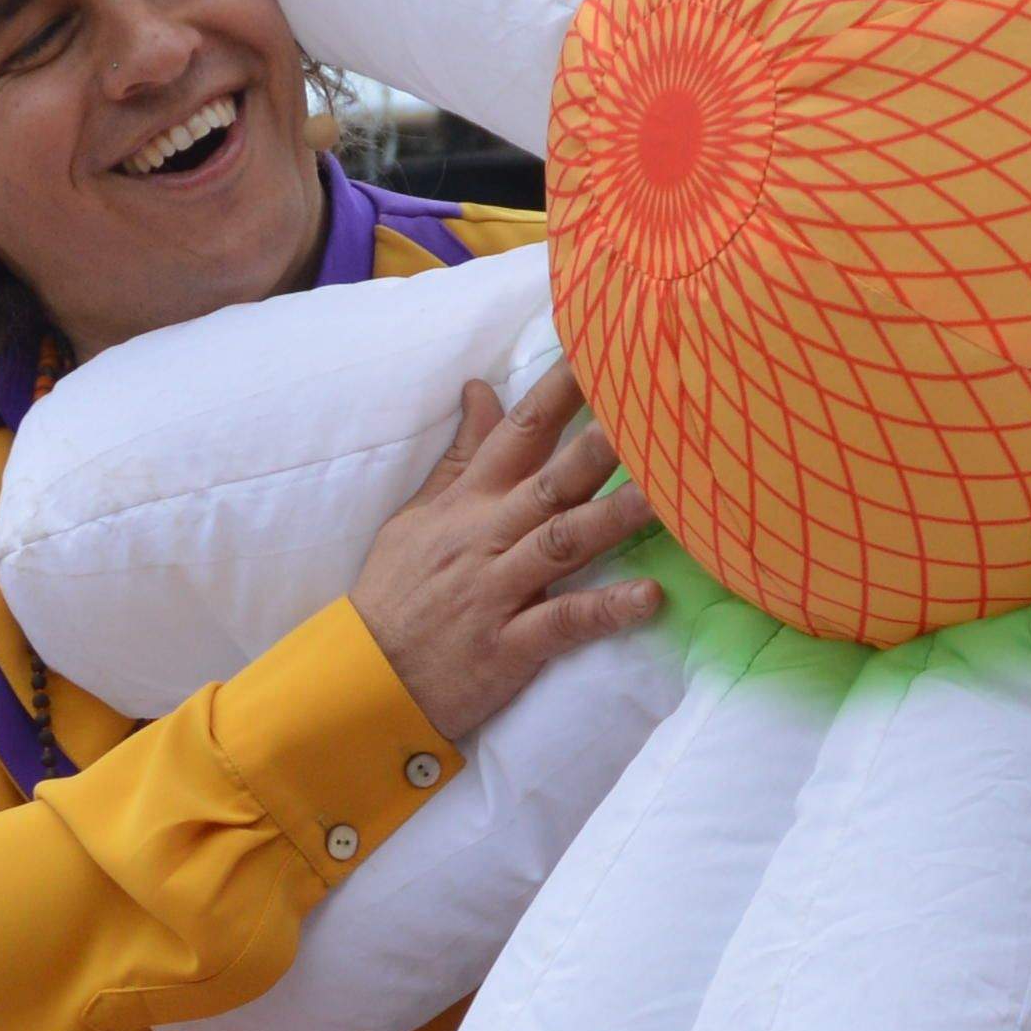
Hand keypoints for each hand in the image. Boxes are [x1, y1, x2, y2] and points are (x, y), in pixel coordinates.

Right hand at [350, 370, 664, 744]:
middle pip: (551, 481)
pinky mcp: (509, 646)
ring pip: (563, 542)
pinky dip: (606, 610)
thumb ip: (462, 454)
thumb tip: (482, 387)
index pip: (520, 431)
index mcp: (468, 502)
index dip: (562, 390)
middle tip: (652, 412)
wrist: (362, 677)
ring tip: (667, 496)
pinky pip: (563, 623)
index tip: (604, 353)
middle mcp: (487, 537)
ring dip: (615, 518)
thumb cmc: (397, 592)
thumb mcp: (419, 515)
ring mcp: (499, 590)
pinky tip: (650, 598)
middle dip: (599, 446)